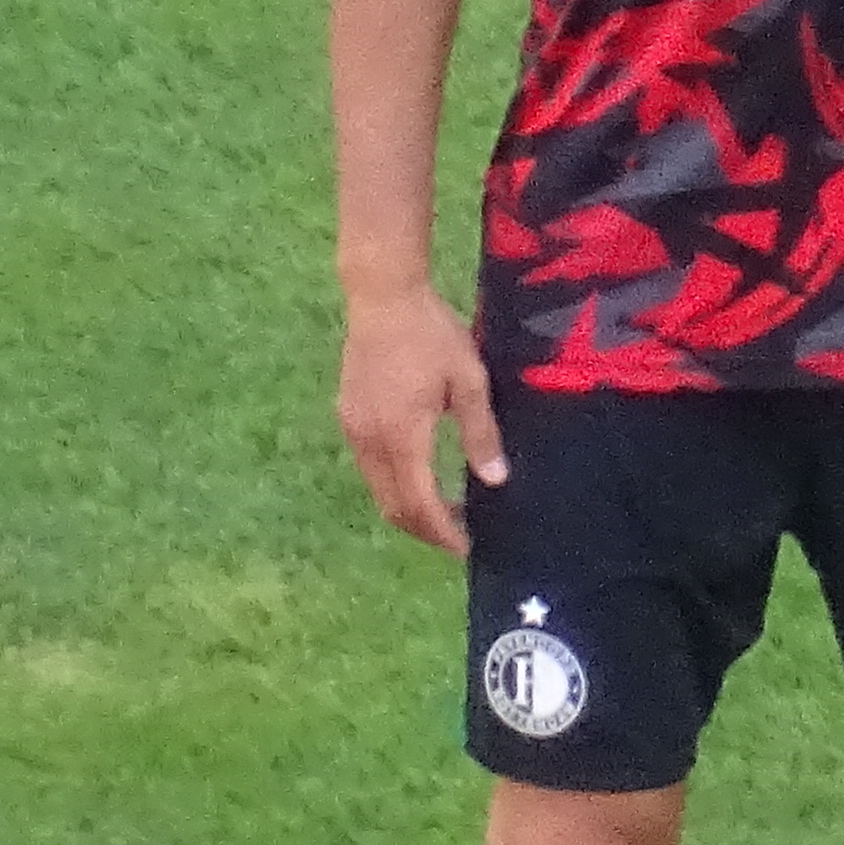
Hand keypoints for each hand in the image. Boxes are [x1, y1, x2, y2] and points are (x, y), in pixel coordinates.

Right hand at [339, 283, 506, 548]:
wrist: (383, 296)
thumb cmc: (432, 334)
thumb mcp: (468, 381)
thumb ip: (480, 433)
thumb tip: (495, 480)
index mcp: (403, 436)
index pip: (420, 505)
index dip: (443, 532)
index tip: (467, 547)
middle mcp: (370, 441)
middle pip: (394, 507)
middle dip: (426, 529)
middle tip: (459, 535)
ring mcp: (354, 429)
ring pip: (378, 490)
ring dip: (409, 507)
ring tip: (445, 508)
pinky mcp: (348, 416)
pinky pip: (370, 467)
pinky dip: (394, 483)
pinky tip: (420, 472)